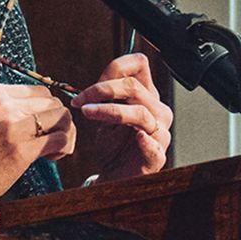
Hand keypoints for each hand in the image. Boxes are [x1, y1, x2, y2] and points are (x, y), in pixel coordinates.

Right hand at [0, 82, 75, 212]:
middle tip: (48, 142)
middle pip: (53, 103)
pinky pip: (61, 139)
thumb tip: (54, 108)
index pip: (41, 91)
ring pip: (62, 117)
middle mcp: (2, 103)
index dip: (47, 110)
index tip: (40, 128)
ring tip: (50, 150)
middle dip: (58, 122)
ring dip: (64, 134)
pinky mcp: (21, 149)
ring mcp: (12, 125)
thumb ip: (14, 107)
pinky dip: (63, 148)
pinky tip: (50, 158)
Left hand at [70, 53, 172, 180]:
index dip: (116, 67)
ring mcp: (160, 133)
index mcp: (146, 95)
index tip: (93, 82)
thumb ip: (105, 94)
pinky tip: (136, 138)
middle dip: (102, 89)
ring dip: (108, 110)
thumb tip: (96, 81)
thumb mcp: (105, 112)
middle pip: (134, 86)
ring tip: (87, 113)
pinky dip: (145, 141)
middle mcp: (157, 110)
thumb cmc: (113, 143)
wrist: (115, 175)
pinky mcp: (157, 156)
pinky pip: (154, 145)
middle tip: (80, 100)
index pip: (139, 64)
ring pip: (140, 112)